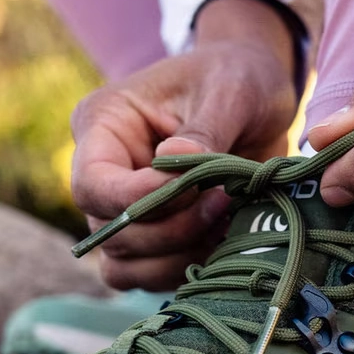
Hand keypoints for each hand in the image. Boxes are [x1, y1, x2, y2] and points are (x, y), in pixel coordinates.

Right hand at [71, 0, 297, 287]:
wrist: (262, 95)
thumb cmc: (239, 77)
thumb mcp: (230, 90)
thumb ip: (205, 130)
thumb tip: (174, 161)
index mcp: (103, 124)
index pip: (91, 183)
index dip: (136, 200)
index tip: (195, 188)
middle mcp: (104, 172)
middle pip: (108, 232)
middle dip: (170, 230)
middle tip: (224, 200)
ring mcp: (124, 210)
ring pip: (123, 266)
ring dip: (177, 258)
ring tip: (226, 222)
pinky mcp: (154, 236)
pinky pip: (152, 276)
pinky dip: (187, 269)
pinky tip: (225, 240)